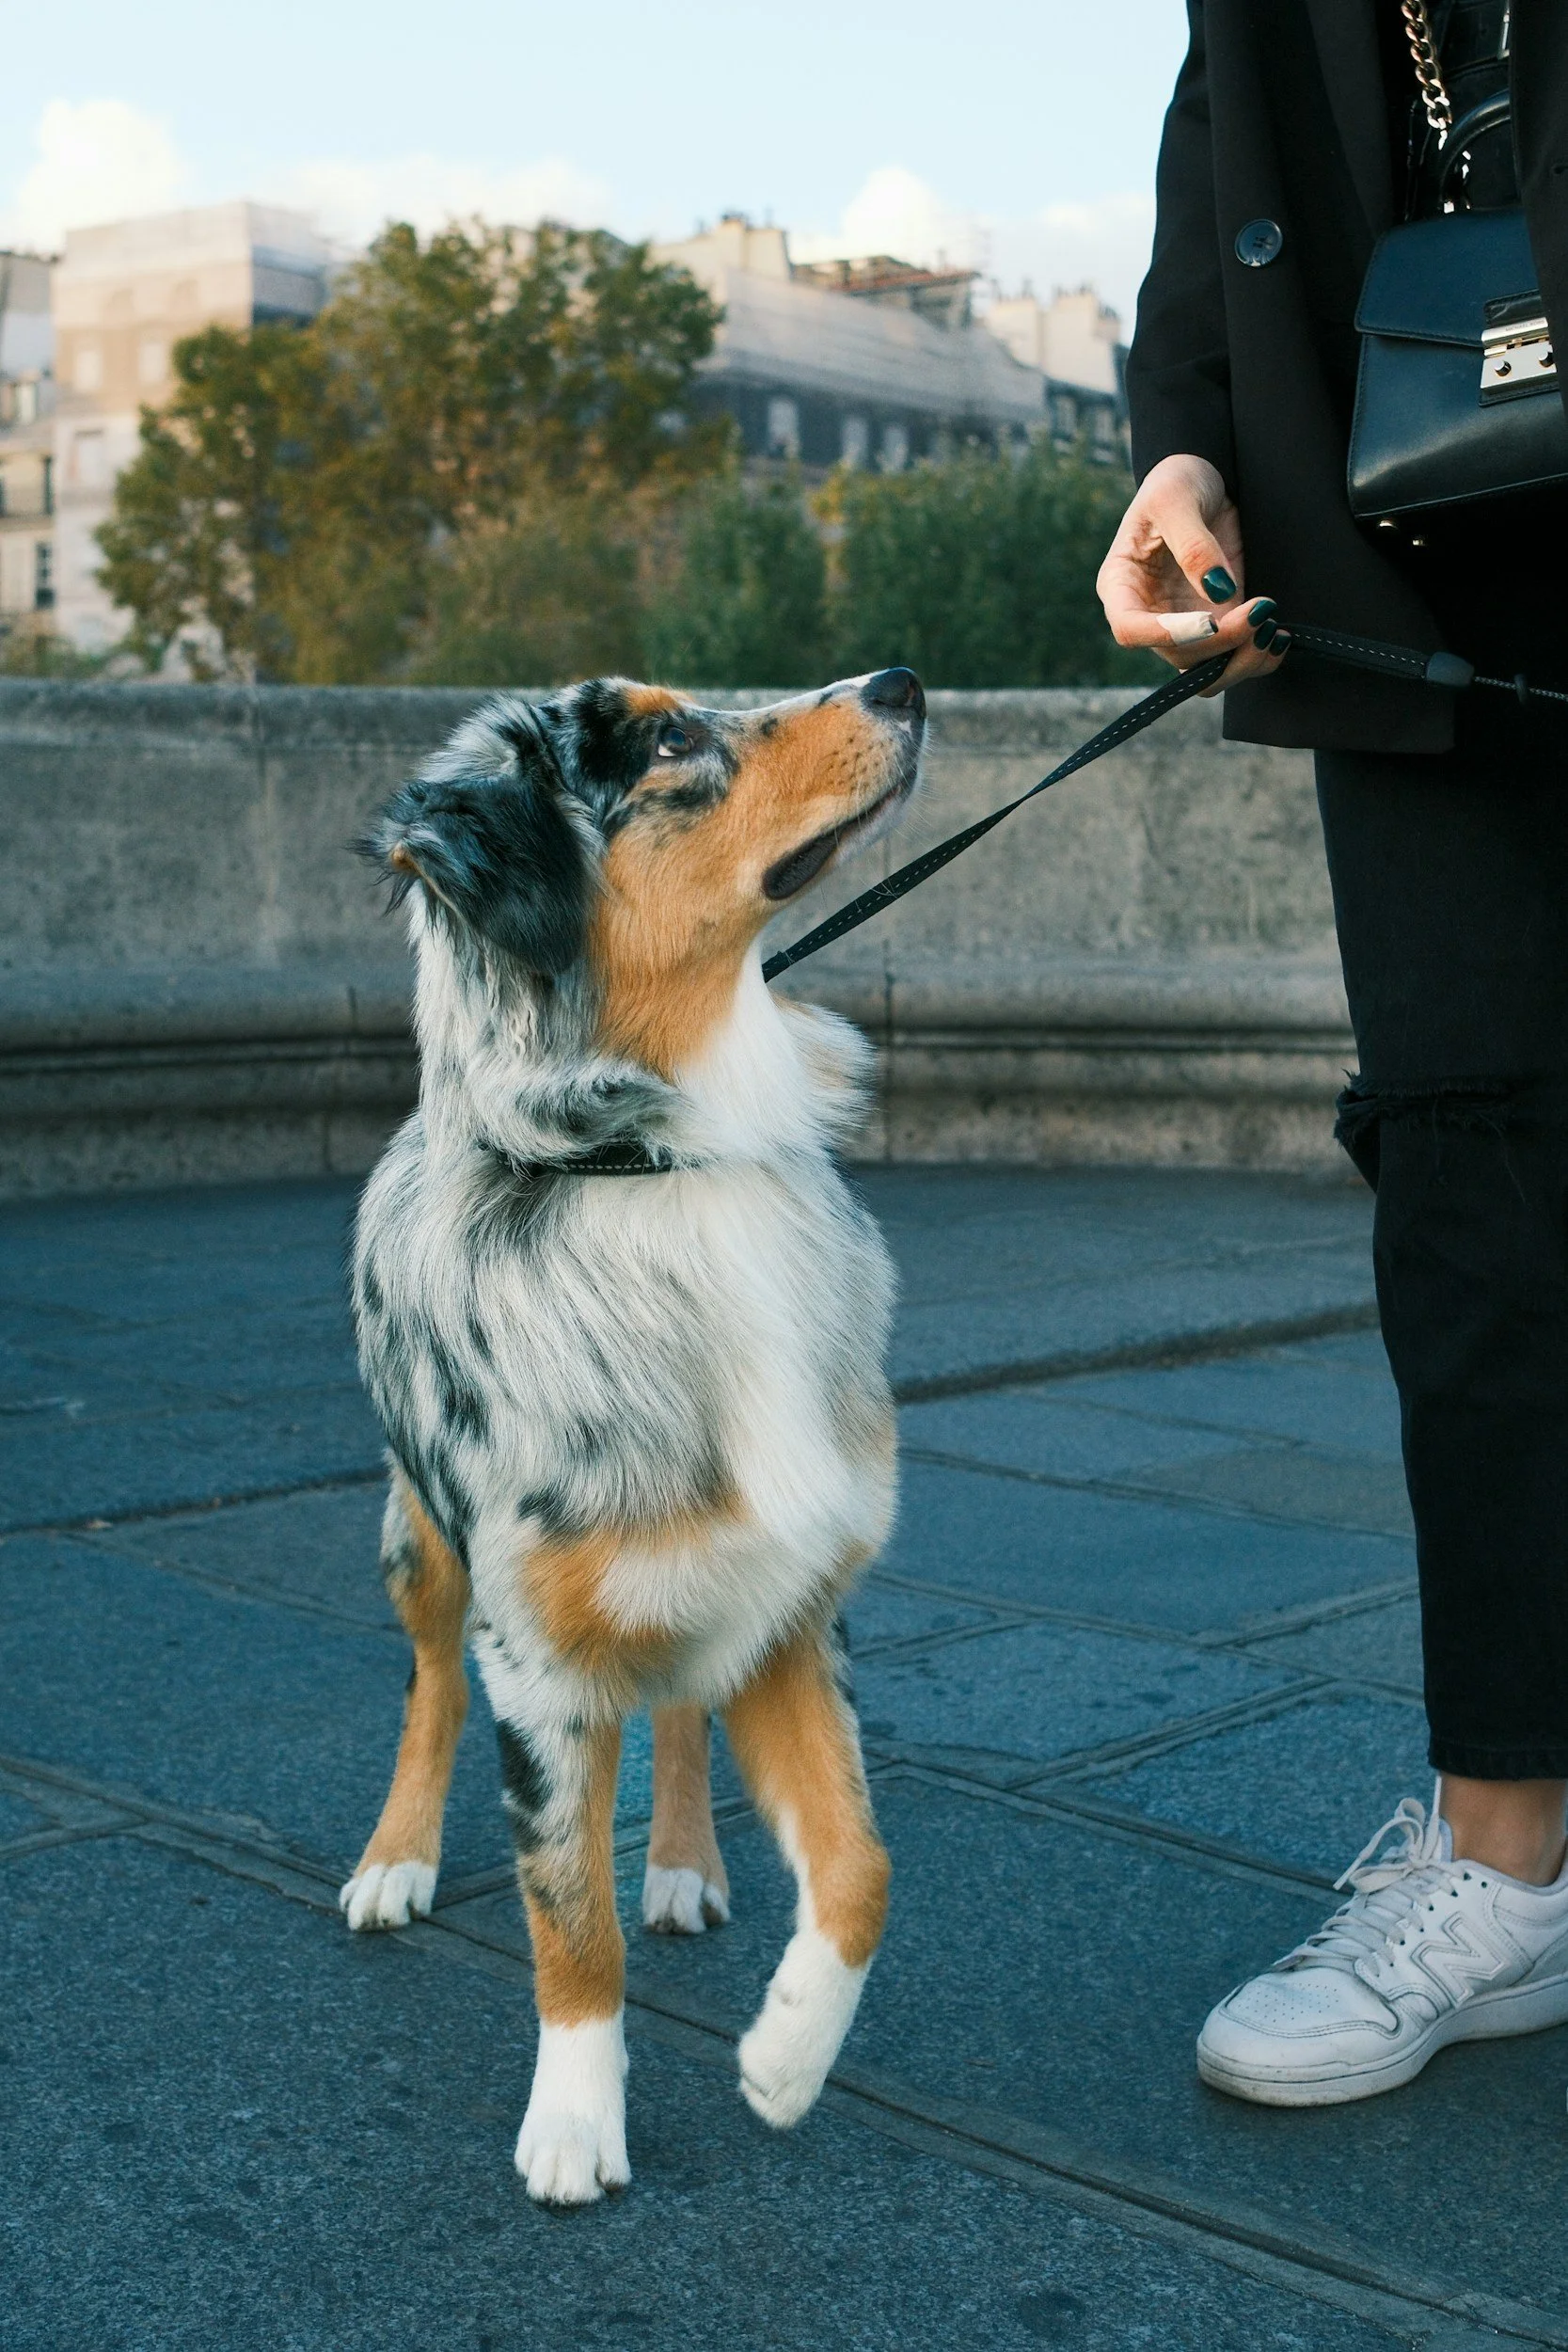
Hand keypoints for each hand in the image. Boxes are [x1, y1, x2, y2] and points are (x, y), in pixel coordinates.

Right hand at [1097, 454, 1288, 693]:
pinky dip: (1257, 658)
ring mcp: (1185, 625)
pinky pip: (1232, 660)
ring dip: (1242, 661)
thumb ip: (1194, 545)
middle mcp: (1150, 615)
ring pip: (1206, 672)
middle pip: (1178, 655)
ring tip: (1273, 629)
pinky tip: (1279, 636)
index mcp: (1122, 586)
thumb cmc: (1178, 482)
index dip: (1168, 634)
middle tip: (1262, 612)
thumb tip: (1219, 592)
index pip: (1131, 629)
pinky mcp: (1217, 625)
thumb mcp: (1177, 499)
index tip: (1211, 619)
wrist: (1206, 480)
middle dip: (1222, 643)